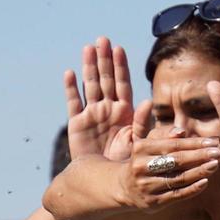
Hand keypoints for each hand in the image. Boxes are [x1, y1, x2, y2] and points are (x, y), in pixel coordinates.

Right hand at [65, 38, 139, 161]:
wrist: (104, 180)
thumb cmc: (125, 163)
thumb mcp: (138, 144)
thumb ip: (144, 124)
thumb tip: (149, 102)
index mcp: (125, 112)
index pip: (122, 84)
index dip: (120, 66)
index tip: (119, 48)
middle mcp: (108, 109)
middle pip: (106, 80)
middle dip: (105, 60)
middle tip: (103, 39)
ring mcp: (92, 114)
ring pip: (90, 86)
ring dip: (89, 67)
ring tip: (88, 48)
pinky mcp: (77, 124)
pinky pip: (73, 103)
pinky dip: (71, 88)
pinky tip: (70, 73)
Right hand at [109, 133, 219, 213]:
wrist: (124, 187)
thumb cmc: (144, 160)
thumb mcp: (149, 144)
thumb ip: (165, 134)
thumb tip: (182, 132)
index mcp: (141, 148)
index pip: (173, 145)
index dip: (194, 144)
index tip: (212, 143)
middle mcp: (141, 167)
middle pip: (176, 161)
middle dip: (199, 156)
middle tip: (218, 153)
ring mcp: (146, 186)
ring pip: (178, 178)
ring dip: (199, 172)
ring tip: (215, 165)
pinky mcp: (152, 202)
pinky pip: (176, 195)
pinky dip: (192, 189)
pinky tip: (204, 182)